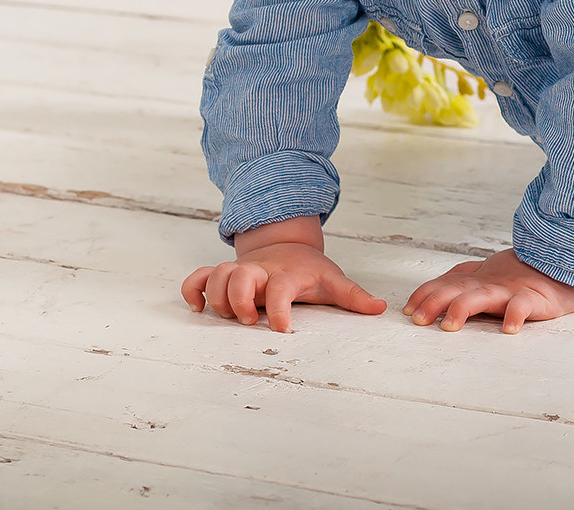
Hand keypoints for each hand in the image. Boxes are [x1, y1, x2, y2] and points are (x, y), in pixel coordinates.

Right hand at [182, 242, 387, 332]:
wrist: (285, 244)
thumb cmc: (309, 269)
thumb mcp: (333, 279)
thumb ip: (354, 296)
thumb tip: (380, 309)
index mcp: (287, 274)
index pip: (280, 288)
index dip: (279, 309)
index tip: (283, 330)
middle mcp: (259, 270)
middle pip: (238, 276)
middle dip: (238, 299)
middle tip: (248, 319)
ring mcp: (239, 271)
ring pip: (216, 275)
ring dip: (217, 296)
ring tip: (228, 315)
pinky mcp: (223, 274)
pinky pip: (198, 278)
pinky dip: (192, 291)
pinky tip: (198, 309)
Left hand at [403, 248, 573, 333]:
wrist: (561, 263)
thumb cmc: (522, 275)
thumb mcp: (487, 275)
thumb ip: (462, 280)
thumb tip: (432, 291)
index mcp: (477, 279)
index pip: (444, 283)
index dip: (424, 294)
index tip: (407, 310)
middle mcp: (488, 283)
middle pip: (455, 289)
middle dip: (434, 302)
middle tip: (418, 320)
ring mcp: (509, 289)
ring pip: (481, 297)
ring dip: (463, 309)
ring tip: (450, 325)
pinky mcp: (534, 298)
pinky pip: (522, 306)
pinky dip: (515, 316)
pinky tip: (508, 329)